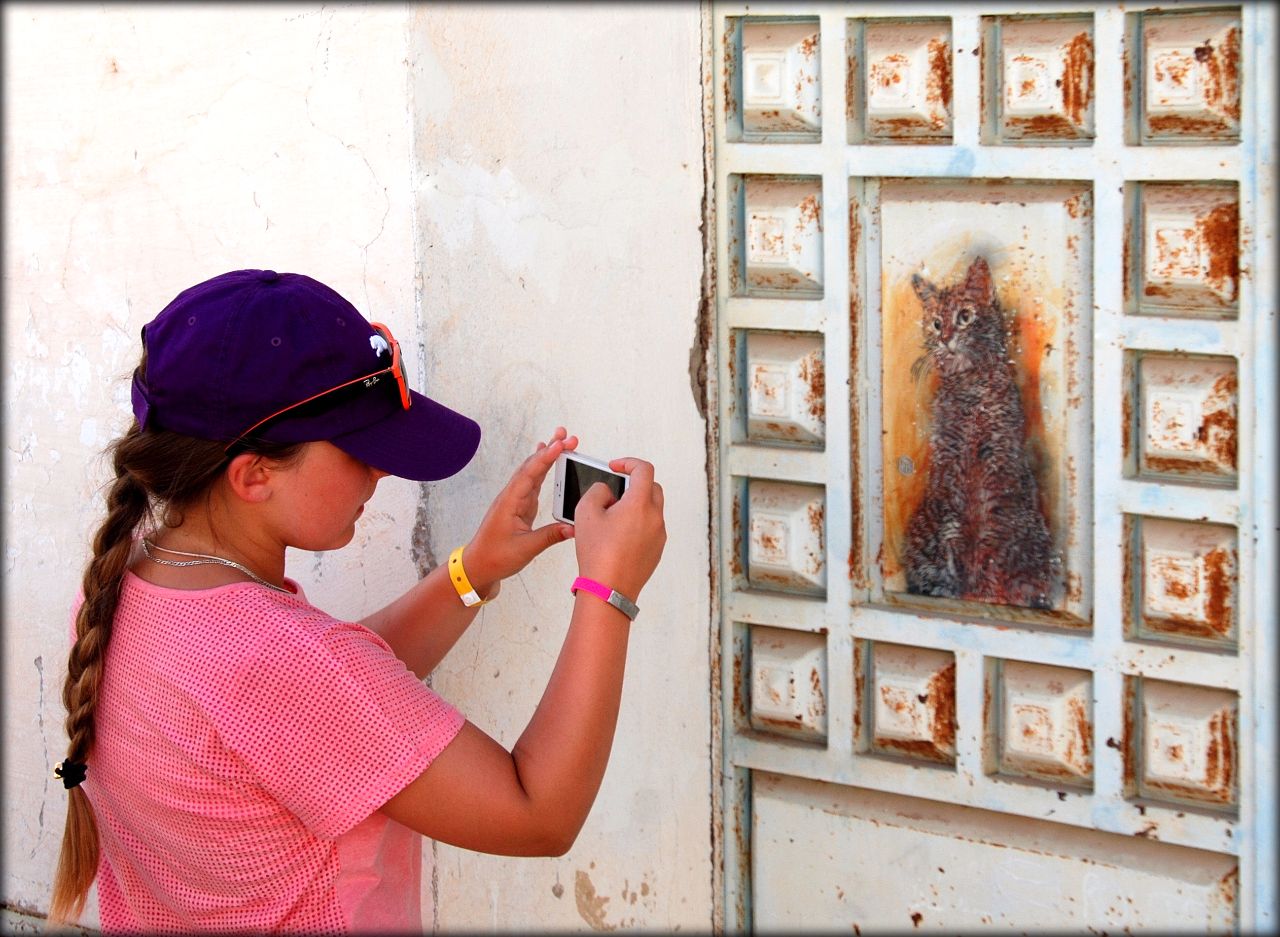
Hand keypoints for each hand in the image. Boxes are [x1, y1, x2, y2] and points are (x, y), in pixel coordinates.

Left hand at [462, 428, 578, 591]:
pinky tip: (547, 458)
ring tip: (562, 440)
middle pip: (532, 467)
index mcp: (510, 502)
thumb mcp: (525, 549)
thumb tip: (574, 527)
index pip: (529, 475)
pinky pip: (533, 482)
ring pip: (532, 472)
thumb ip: (550, 536)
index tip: (560, 444)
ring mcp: (516, 499)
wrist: (478, 566)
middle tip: (566, 435)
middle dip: (549, 449)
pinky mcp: (520, 506)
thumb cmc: (496, 557)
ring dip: (547, 456)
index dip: (545, 458)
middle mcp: (512, 496)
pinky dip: (542, 468)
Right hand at [571, 457, 665, 600]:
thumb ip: (597, 491)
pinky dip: (638, 523)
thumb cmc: (597, 553)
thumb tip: (607, 491)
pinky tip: (618, 535)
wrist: (608, 590)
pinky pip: (651, 528)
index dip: (628, 463)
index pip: (644, 470)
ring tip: (612, 516)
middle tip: (615, 491)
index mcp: (640, 504)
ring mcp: (659, 535)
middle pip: (652, 488)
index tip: (615, 467)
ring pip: (652, 509)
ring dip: (636, 505)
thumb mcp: (586, 512)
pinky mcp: (657, 550)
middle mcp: (655, 517)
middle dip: (634, 484)